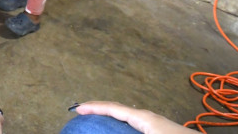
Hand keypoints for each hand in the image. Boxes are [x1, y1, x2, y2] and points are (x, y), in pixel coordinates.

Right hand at [74, 101, 192, 133]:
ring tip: (96, 122)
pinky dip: (121, 125)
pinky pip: (134, 125)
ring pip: (127, 118)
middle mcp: (148, 117)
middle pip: (118, 110)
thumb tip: (108, 130)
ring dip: (110, 118)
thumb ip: (125, 130)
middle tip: (82, 112)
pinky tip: (120, 131)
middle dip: (99, 110)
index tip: (76, 109)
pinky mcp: (161, 131)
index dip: (93, 107)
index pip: (112, 108)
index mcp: (144, 118)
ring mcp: (156, 124)